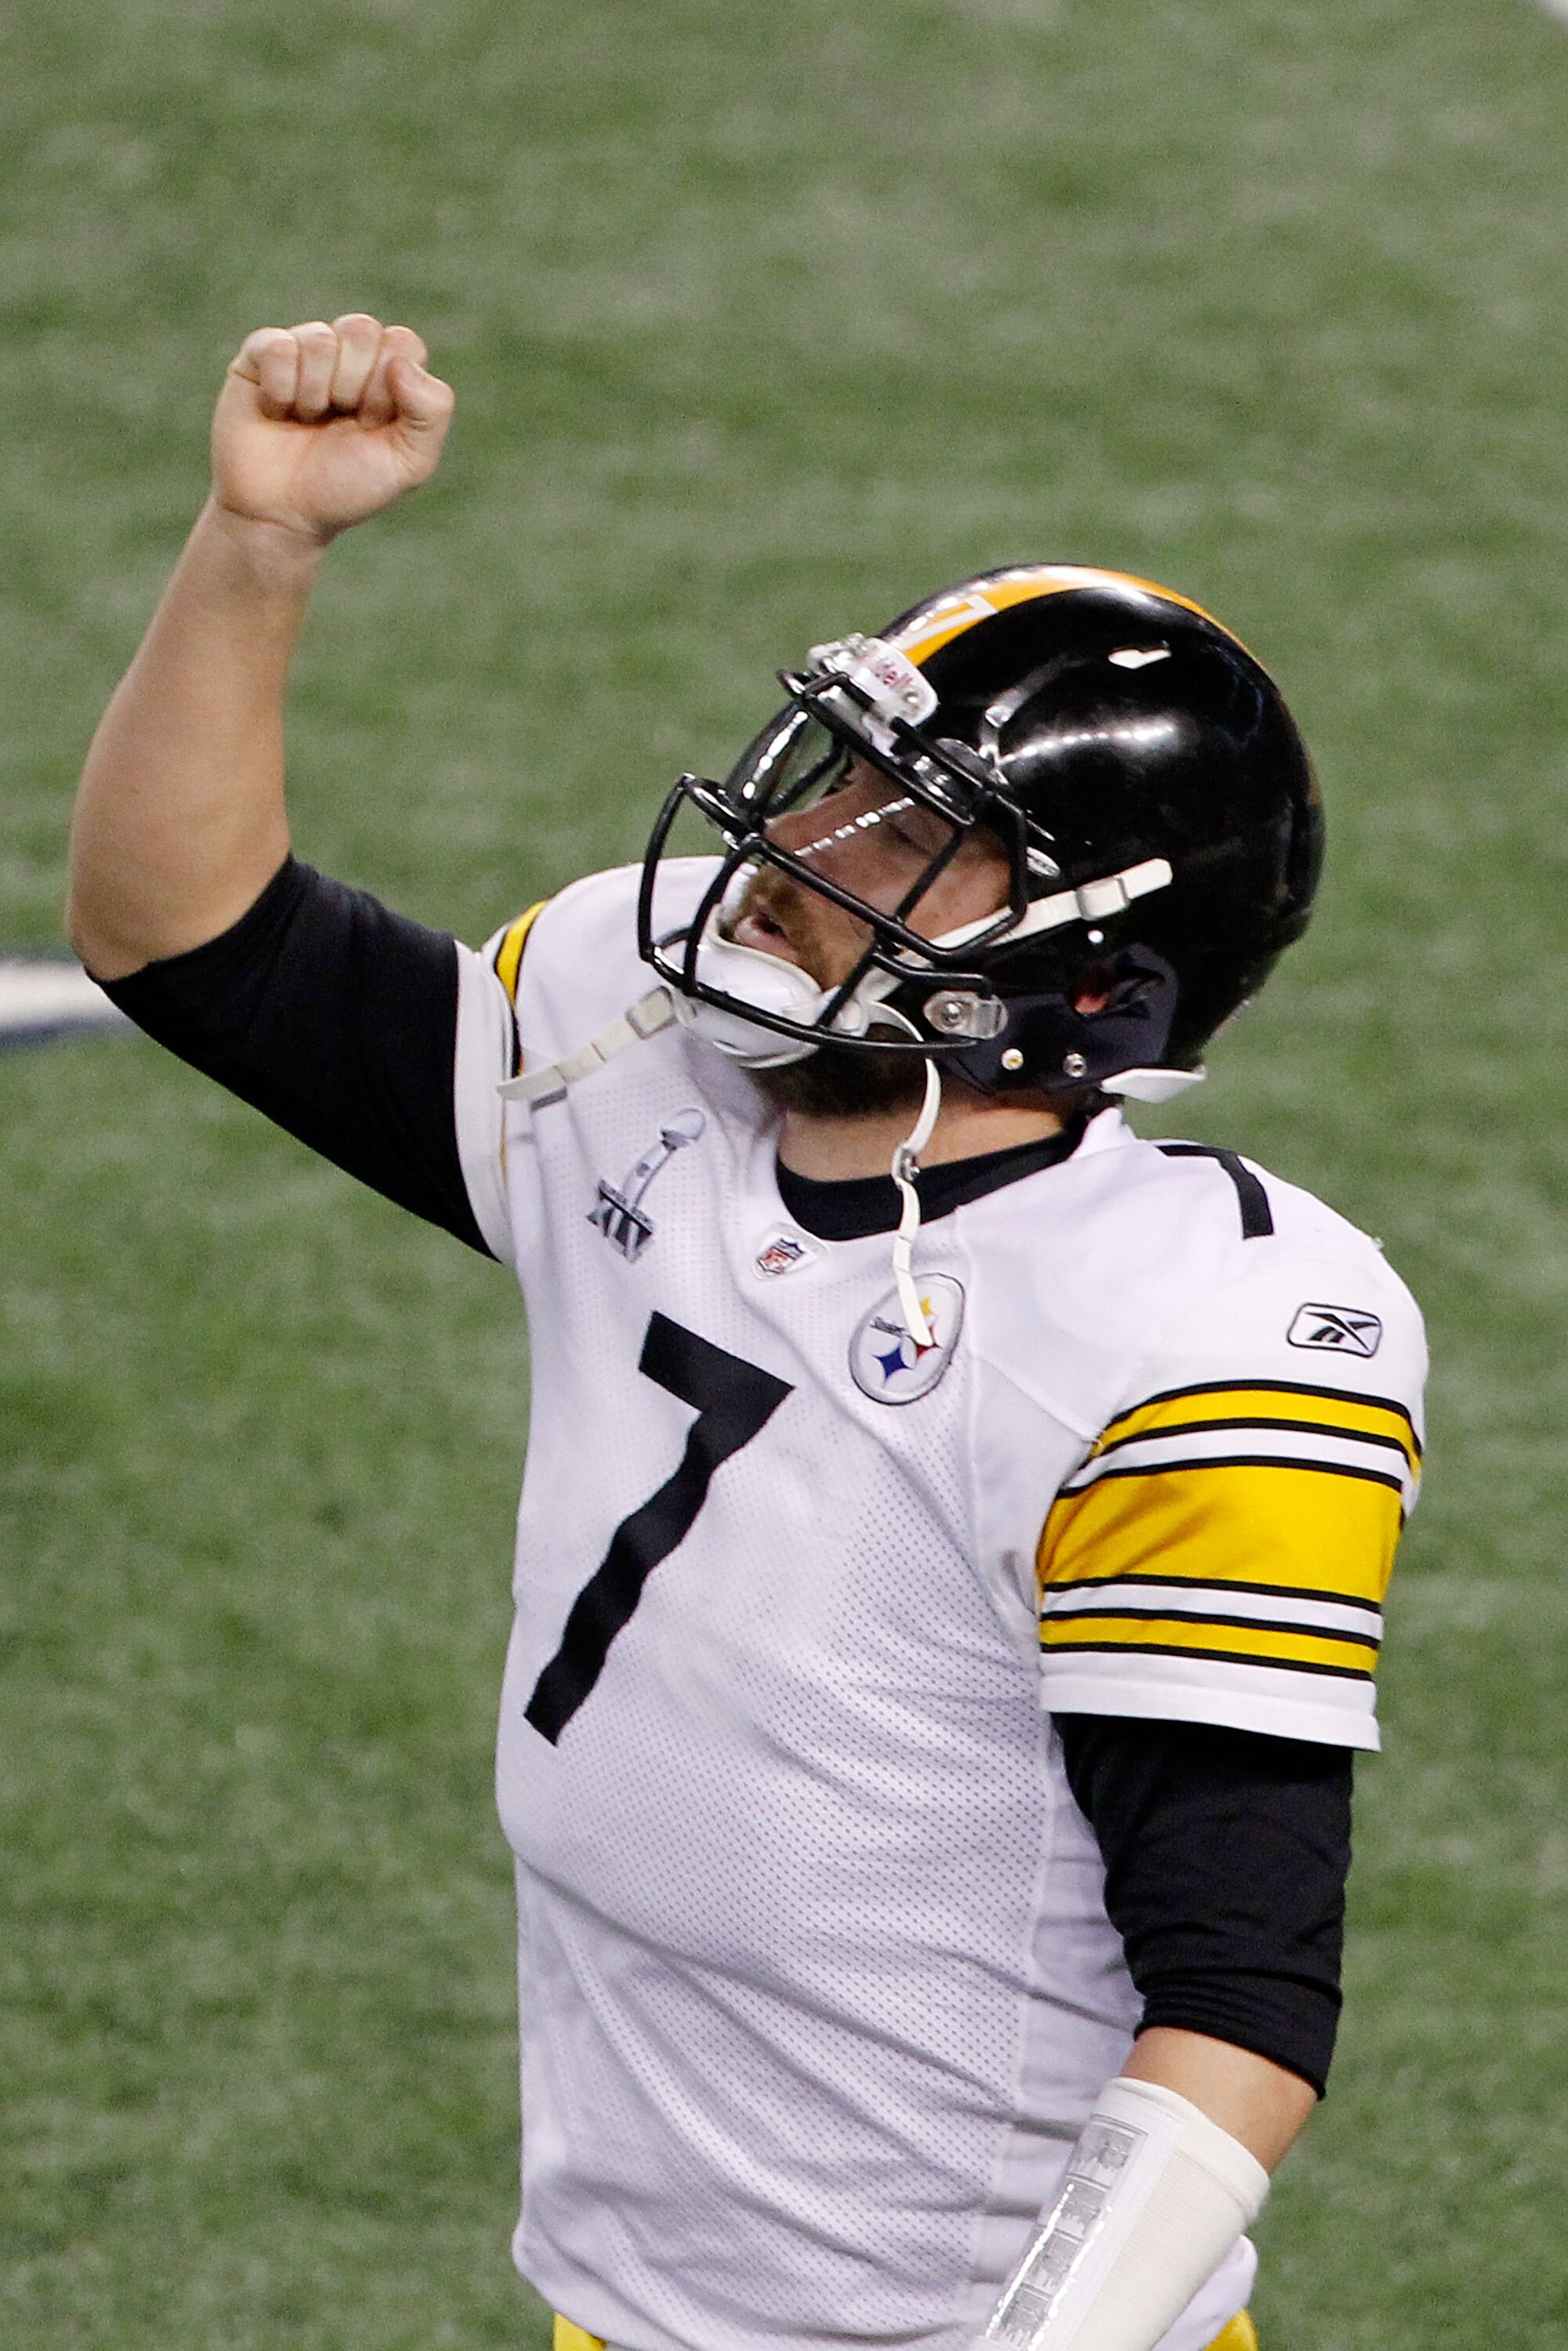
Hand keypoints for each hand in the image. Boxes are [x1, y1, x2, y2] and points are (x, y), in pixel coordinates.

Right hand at [211, 313, 454, 545]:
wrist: (282, 514)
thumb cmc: (347, 488)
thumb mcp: (409, 463)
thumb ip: (431, 412)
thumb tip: (402, 363)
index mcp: (389, 373)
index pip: (403, 343)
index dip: (389, 388)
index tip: (374, 426)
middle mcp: (348, 354)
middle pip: (362, 330)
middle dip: (354, 387)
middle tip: (340, 424)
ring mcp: (304, 351)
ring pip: (320, 339)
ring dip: (315, 394)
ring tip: (306, 422)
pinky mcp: (261, 354)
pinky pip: (279, 347)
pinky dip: (282, 388)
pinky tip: (277, 412)